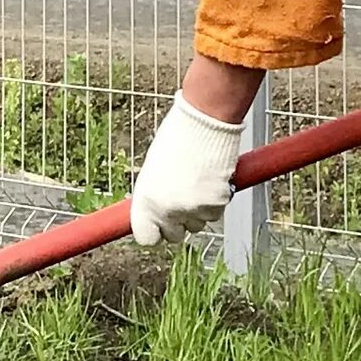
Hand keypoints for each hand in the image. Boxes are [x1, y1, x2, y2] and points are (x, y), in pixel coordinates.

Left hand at [129, 92, 248, 245]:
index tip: (159, 226)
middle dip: (179, 224)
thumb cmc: (177, 139)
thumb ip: (154, 194)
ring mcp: (192, 209)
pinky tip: (212, 179)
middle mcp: (166, 210)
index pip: (146, 237)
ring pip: (197, 225)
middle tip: (184, 202)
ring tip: (198, 182)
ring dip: (198, 211)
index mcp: (145, 200)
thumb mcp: (154, 170)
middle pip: (174, 236)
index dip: (154, 232)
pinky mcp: (215, 205)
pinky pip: (215, 214)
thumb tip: (156, 210)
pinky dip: (215, 201)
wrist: (204, 123)